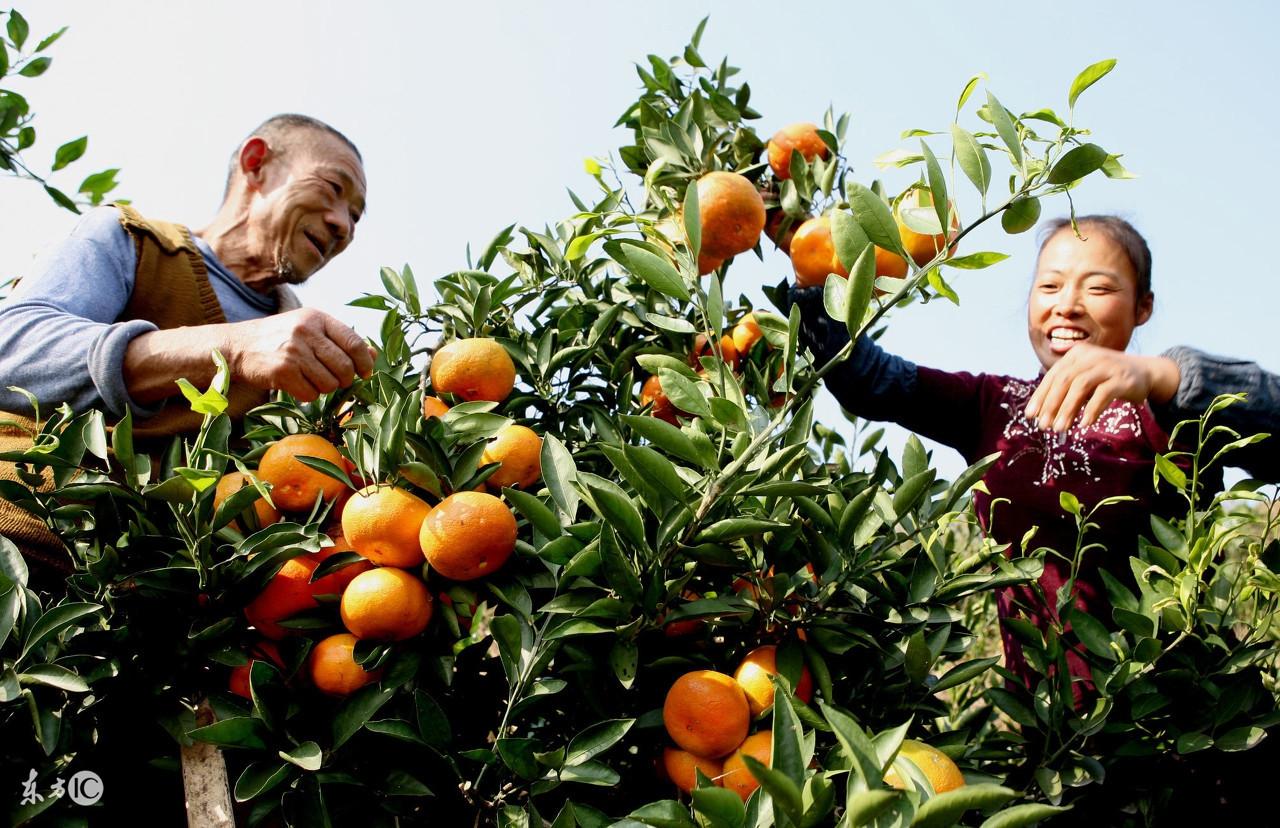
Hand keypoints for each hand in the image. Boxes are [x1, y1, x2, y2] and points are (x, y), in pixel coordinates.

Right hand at [227, 308, 375, 401]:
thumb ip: (341, 340)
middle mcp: (306, 332)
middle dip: (345, 379)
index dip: (365, 362)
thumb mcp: (311, 330)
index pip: (354, 343)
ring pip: (329, 384)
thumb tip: (374, 355)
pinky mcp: (282, 371)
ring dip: (324, 388)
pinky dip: (308, 395)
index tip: (365, 372)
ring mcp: (293, 351)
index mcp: (317, 318)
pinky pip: (310, 394)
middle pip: (345, 367)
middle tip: (335, 380)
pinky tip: (297, 384)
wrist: (239, 346)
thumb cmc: (282, 339)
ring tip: (311, 379)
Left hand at [1024, 344, 1179, 431]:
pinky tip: (1084, 425)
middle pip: (1064, 380)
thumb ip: (1066, 393)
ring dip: (1067, 409)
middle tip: (1043, 426)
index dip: (1040, 396)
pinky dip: (1091, 410)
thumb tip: (1043, 417)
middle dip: (1051, 404)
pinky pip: (1103, 394)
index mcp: (1076, 354)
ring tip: (1060, 428)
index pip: (1053, 376)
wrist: (1144, 373)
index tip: (1030, 416)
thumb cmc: (1106, 379)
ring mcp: (1107, 365)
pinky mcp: (1122, 378)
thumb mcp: (1084, 381)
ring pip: (1080, 386)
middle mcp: (1089, 356)